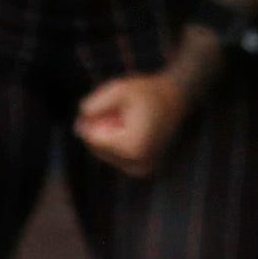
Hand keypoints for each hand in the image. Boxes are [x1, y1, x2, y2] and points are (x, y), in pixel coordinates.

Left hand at [75, 70, 189, 177]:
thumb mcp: (119, 89)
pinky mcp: (142, 169)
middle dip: (96, 131)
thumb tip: (80, 120)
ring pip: (106, 155)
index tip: (95, 106)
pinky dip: (116, 144)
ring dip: (106, 138)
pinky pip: (117, 157)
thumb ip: (95, 103)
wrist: (177, 100)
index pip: (93, 140)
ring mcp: (141, 169)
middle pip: (97, 150)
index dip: (88, 122)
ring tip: (122, 118)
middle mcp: (138, 163)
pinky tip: (127, 128)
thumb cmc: (148, 92)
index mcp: (132, 147)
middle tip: (107, 110)